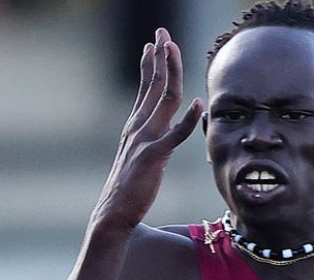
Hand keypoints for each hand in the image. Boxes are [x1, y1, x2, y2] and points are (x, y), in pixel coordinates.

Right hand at [94, 28, 202, 230]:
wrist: (114, 214)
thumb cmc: (129, 190)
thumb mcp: (142, 157)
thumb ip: (154, 140)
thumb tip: (169, 127)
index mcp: (136, 126)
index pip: (145, 88)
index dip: (151, 64)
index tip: (155, 43)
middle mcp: (138, 127)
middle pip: (154, 84)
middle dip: (160, 56)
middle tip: (162, 31)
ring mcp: (145, 140)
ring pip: (163, 99)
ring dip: (170, 71)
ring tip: (173, 48)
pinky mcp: (153, 157)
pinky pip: (174, 135)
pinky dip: (188, 119)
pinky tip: (199, 105)